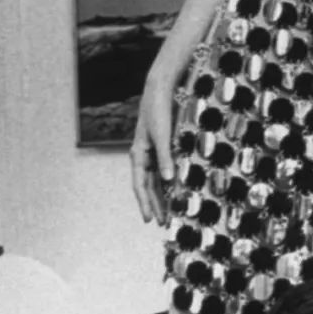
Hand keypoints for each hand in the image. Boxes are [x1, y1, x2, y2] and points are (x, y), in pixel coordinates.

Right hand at [130, 70, 176, 226]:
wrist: (159, 90)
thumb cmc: (158, 111)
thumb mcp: (162, 135)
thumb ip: (165, 158)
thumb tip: (169, 180)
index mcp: (138, 154)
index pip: (140, 185)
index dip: (145, 203)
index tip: (150, 219)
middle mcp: (142, 156)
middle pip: (147, 187)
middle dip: (154, 205)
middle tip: (161, 223)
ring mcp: (151, 152)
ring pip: (154, 180)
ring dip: (160, 196)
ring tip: (167, 213)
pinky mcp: (160, 147)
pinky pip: (162, 170)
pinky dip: (167, 183)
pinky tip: (174, 191)